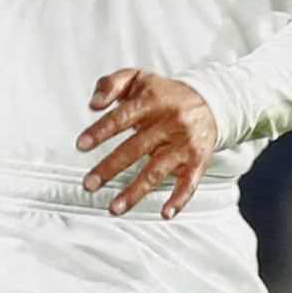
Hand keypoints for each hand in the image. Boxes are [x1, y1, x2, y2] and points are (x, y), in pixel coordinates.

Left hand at [77, 69, 218, 217]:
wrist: (210, 102)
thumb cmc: (163, 94)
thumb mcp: (137, 79)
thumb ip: (110, 84)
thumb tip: (93, 104)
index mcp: (152, 101)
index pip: (122, 117)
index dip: (101, 131)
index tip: (81, 146)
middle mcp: (169, 123)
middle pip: (135, 149)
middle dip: (110, 168)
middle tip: (89, 184)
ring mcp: (184, 144)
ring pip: (157, 171)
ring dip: (135, 192)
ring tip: (114, 208)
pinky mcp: (198, 161)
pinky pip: (189, 183)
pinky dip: (179, 199)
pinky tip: (164, 213)